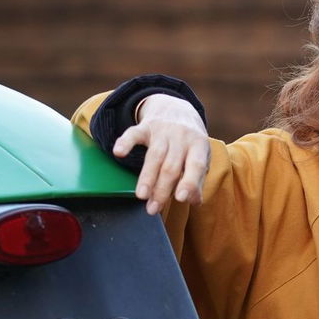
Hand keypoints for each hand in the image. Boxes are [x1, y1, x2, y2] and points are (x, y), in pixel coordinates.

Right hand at [114, 94, 210, 214]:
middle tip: (153, 209)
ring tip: (141, 196)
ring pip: (154, 156)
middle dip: (162, 189)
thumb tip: (194, 201)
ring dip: (147, 177)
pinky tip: (118, 152)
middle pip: (171, 166)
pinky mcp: (145, 127)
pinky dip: (125, 142)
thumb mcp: (200, 158)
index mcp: (199, 146)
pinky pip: (134, 133)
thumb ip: (196, 180)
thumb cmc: (190, 144)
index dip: (189, 182)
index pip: (196, 165)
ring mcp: (163, 131)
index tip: (181, 198)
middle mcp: (182, 137)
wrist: (178, 109)